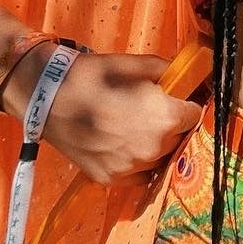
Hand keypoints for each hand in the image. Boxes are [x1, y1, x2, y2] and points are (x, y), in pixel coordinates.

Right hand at [2, 48, 203, 185]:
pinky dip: (138, 162)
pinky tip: (126, 145)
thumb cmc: (95, 75)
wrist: (47, 97)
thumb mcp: (138, 64)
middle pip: (178, 137)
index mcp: (166, 118)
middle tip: (155, 111)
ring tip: (138, 128)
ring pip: (160, 157)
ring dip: (157, 144)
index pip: (195, 114)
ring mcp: (131, 167)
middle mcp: (154, 148)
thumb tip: (190, 76)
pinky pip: (139, 174)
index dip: (188, 104)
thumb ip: (170, 72)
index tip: (179, 99)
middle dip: (172, 124)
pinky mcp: (111, 179)